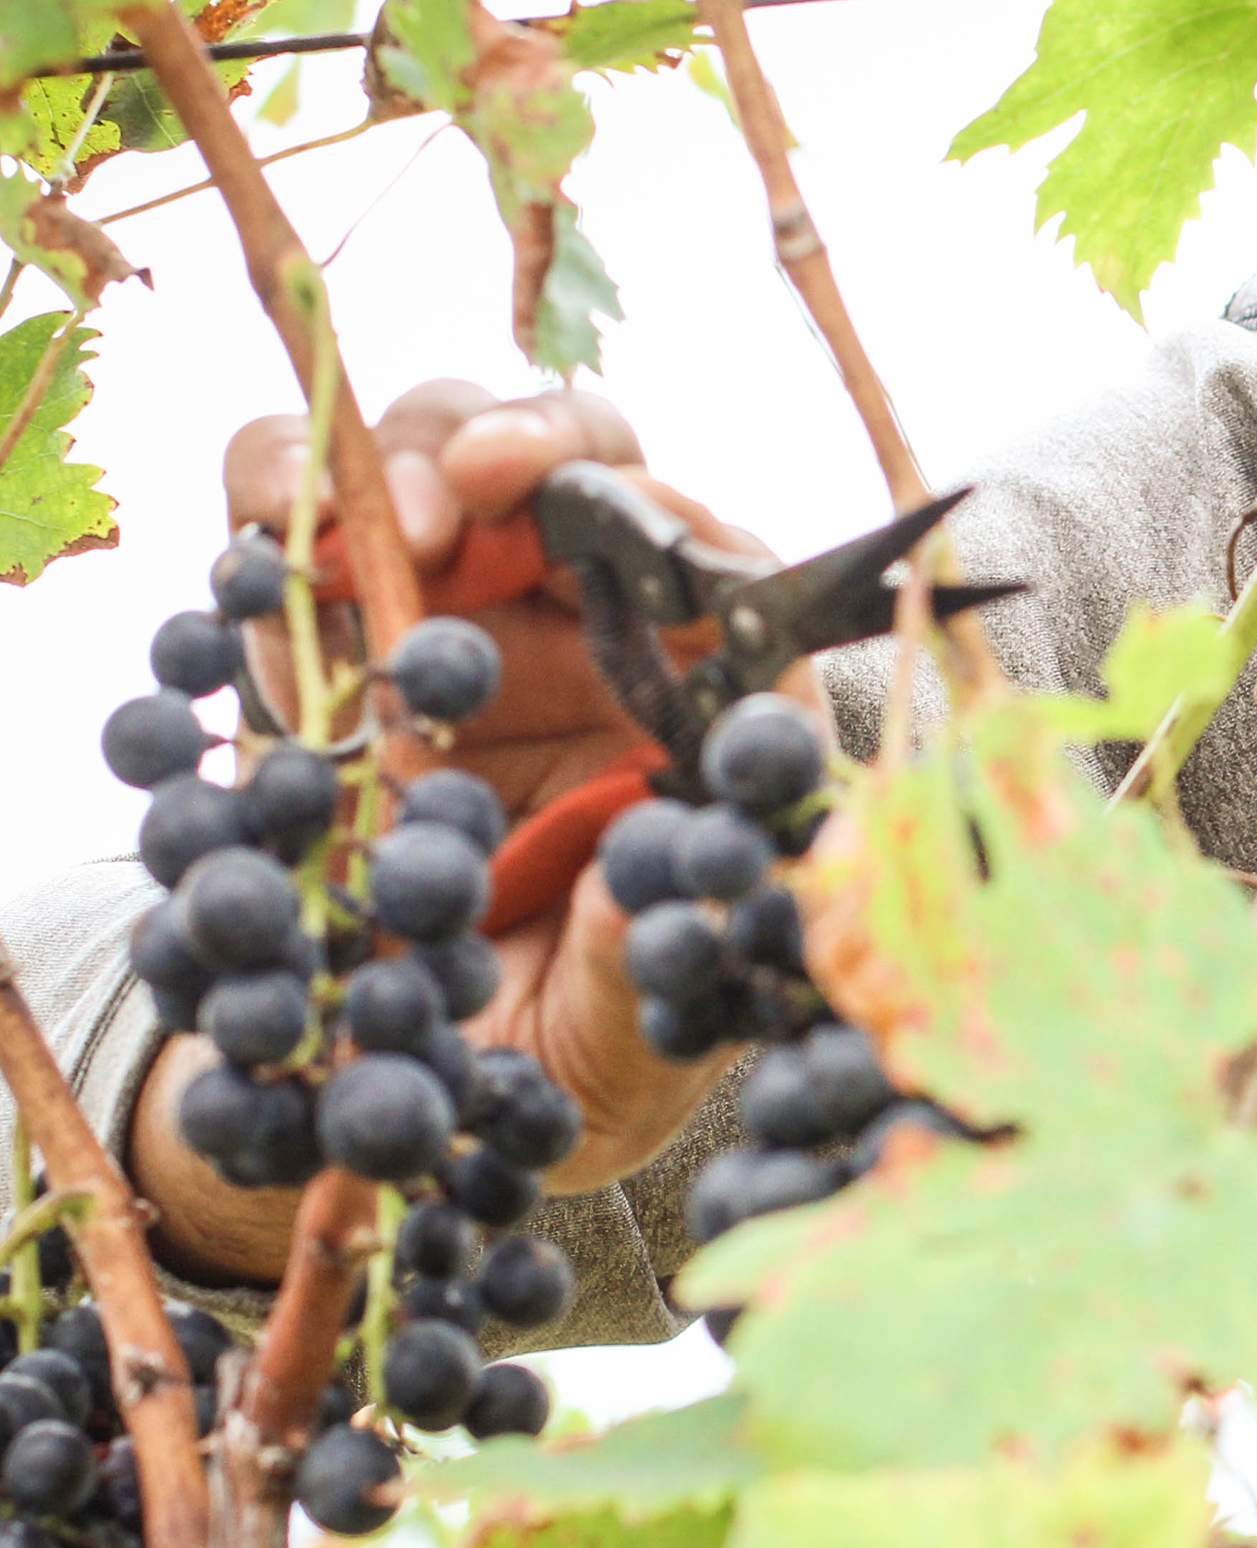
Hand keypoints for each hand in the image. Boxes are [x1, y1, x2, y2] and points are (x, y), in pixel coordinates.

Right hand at [131, 381, 827, 1285]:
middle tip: (448, 499)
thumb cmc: (572, 1048)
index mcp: (697, 707)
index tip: (570, 501)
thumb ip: (644, 961)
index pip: (704, 552)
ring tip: (358, 537)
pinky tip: (268, 579)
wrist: (415, 1096)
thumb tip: (640, 885)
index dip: (642, 504)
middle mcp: (587, 638)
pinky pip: (285, 543)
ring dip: (382, 474)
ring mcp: (454, 628)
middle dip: (502, 451)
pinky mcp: (325, 647)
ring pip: (421, 472)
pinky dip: (262, 529)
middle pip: (563, 469)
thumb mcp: (626, 1033)